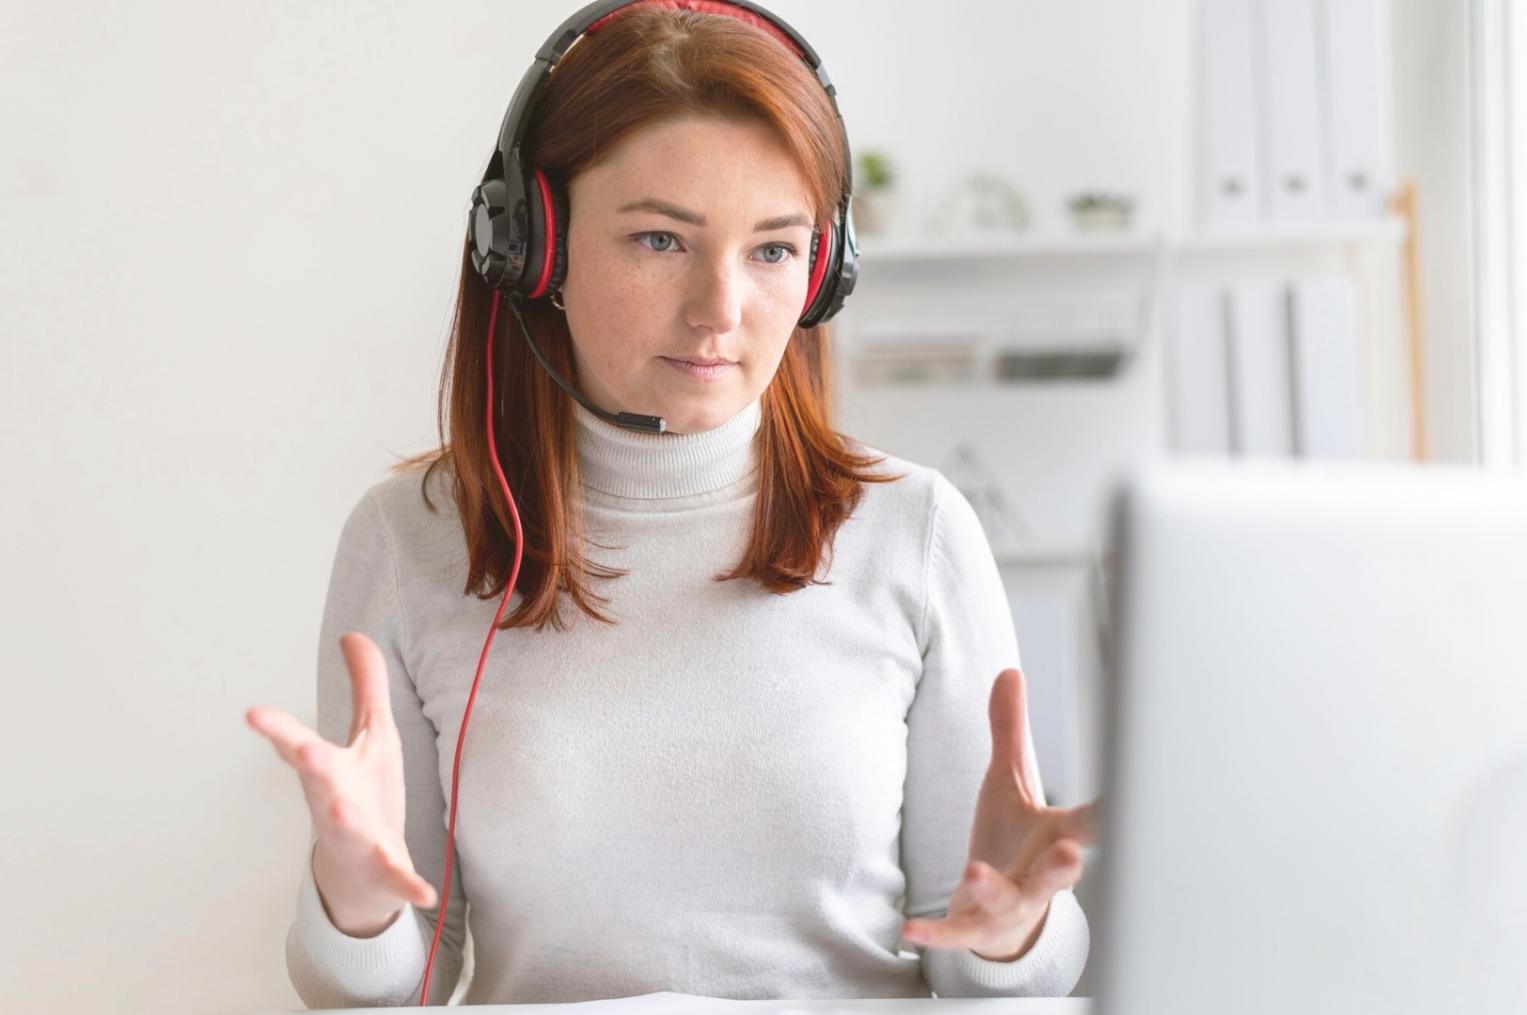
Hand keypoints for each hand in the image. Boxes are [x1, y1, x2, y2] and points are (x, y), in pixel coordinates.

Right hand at [245, 632, 436, 923]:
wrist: (362, 871)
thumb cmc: (363, 792)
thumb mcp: (372, 732)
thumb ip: (365, 684)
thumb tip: (353, 635)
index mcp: (332, 766)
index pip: (299, 741)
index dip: (278, 727)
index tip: (252, 712)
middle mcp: (336, 799)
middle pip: (317, 778)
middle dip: (307, 761)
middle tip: (297, 748)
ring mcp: (358, 836)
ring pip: (347, 826)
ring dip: (347, 820)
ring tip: (346, 814)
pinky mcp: (385, 867)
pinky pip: (396, 877)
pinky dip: (408, 884)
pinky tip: (424, 893)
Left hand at [902, 668, 1099, 961]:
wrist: (999, 918)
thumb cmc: (1013, 843)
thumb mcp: (1008, 782)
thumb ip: (1010, 731)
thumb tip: (1010, 671)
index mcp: (1056, 838)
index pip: (1092, 822)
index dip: (1116, 809)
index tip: (1139, 795)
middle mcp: (1039, 877)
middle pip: (1058, 874)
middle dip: (1065, 865)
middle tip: (1071, 851)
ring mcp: (1008, 907)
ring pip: (1010, 902)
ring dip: (995, 889)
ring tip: (976, 872)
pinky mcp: (974, 927)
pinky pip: (956, 933)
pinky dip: (936, 932)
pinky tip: (909, 928)